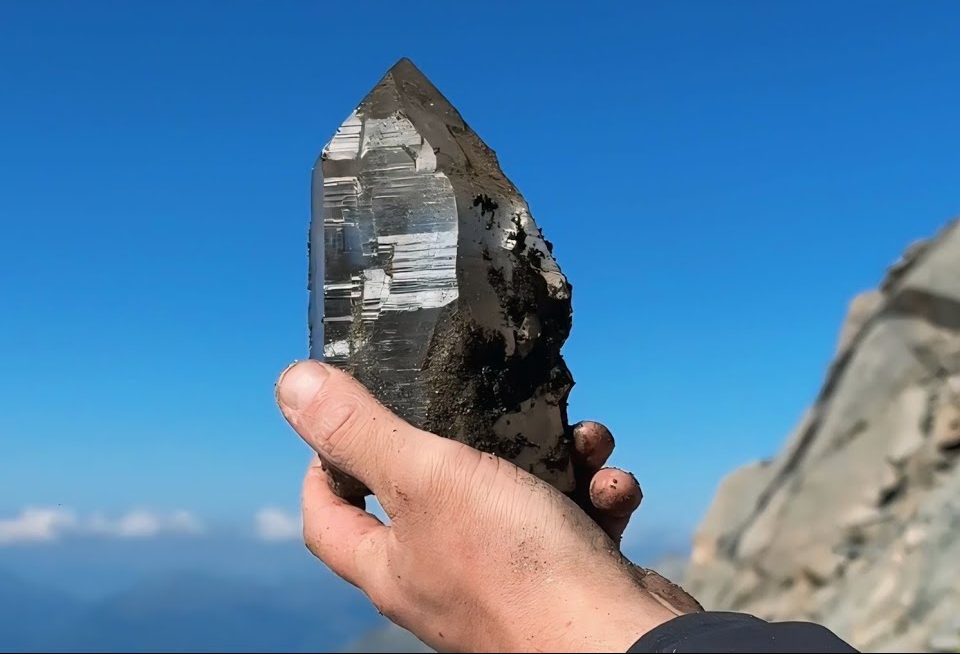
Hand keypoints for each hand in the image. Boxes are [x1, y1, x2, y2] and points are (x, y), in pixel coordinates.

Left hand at [274, 360, 699, 652]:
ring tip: (582, 441)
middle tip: (491, 406)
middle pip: (436, 497)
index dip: (323, 468)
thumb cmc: (516, 569)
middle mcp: (443, 580)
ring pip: (520, 500)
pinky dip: (595, 496)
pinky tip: (612, 487)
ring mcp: (508, 584)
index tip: (345, 417)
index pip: (329, 520)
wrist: (615, 641)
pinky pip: (574, 522)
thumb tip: (292, 384)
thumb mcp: (428, 479)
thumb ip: (363, 432)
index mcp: (393, 566)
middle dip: (474, 441)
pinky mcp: (568, 579)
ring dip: (555, 460)